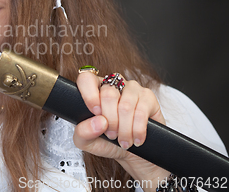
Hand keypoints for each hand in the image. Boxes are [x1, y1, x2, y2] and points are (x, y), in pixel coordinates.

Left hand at [73, 71, 169, 187]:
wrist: (131, 152)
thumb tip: (99, 122)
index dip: (90, 95)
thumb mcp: (87, 141)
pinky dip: (138, 130)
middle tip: (111, 135)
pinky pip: (142, 112)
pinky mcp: (148, 97)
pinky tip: (136, 139)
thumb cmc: (106, 142)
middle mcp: (113, 84)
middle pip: (108, 95)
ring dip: (124, 129)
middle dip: (110, 121)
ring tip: (123, 141)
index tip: (95, 113)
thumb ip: (83, 132)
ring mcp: (132, 88)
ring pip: (125, 106)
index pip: (86, 79)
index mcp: (93, 89)